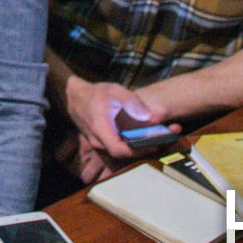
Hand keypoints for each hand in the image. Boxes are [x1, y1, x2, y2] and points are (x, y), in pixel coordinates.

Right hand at [64, 77, 179, 162]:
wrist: (74, 97)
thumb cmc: (95, 93)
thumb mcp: (114, 90)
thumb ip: (132, 101)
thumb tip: (151, 116)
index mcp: (101, 129)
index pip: (120, 150)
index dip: (138, 150)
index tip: (155, 144)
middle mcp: (100, 141)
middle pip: (126, 152)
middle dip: (148, 147)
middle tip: (168, 138)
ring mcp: (100, 144)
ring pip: (124, 149)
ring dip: (143, 145)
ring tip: (163, 135)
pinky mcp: (104, 142)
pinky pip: (120, 145)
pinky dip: (135, 142)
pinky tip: (148, 134)